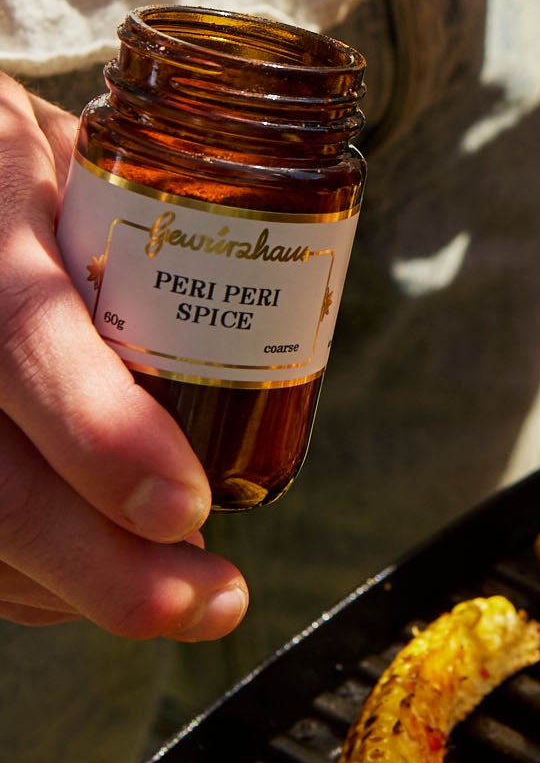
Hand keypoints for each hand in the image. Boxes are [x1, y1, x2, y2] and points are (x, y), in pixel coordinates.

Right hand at [0, 71, 246, 636]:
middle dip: (102, 566)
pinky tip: (102, 581)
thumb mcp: (85, 160)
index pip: (23, 336)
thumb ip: (157, 236)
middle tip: (210, 601)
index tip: (185, 508)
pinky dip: (38, 582)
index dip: (100, 433)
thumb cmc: (30, 170)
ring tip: (187, 596)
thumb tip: (290, 304)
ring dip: (80, 588)